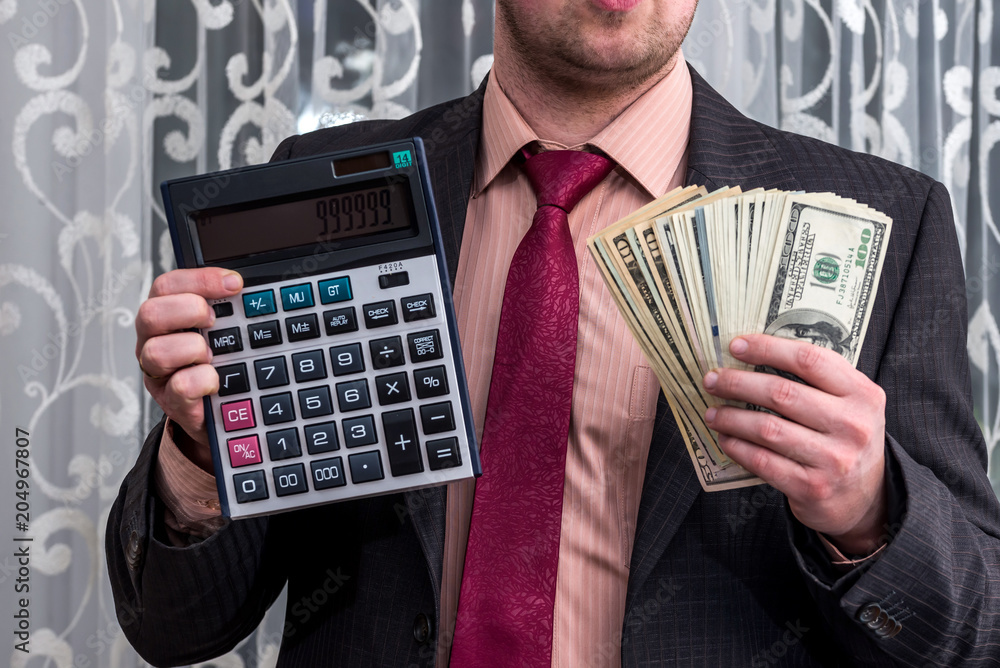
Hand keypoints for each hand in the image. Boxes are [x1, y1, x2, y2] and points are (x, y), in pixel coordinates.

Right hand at [135, 268, 242, 470]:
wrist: (224, 411)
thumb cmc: (222, 362)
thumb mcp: (225, 329)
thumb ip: (231, 308)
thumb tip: (258, 289)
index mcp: (166, 315)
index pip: (167, 285)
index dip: (199, 279)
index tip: (234, 283)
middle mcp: (154, 341)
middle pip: (150, 313)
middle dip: (189, 310)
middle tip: (215, 319)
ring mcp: (159, 373)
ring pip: (156, 351)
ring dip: (193, 348)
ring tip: (213, 355)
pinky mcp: (171, 401)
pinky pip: (180, 386)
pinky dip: (203, 380)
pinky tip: (216, 380)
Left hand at [703, 334, 887, 554]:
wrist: (865, 498)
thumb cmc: (844, 439)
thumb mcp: (849, 404)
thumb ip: (816, 379)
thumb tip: (752, 354)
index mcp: (863, 394)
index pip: (809, 360)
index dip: (767, 349)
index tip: (735, 345)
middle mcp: (852, 425)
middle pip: (782, 393)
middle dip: (738, 383)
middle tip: (713, 380)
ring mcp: (834, 459)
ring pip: (768, 428)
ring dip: (731, 417)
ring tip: (713, 412)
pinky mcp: (812, 487)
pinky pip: (763, 461)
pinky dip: (738, 447)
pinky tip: (725, 438)